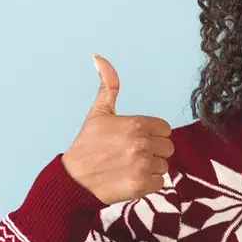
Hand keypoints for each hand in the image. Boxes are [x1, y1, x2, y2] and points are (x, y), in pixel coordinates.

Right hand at [60, 55, 174, 203]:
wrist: (73, 180)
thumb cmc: (87, 145)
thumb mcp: (98, 112)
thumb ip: (108, 84)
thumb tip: (98, 56)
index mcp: (136, 124)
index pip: (165, 129)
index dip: (152, 134)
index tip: (134, 140)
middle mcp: (141, 143)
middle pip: (168, 147)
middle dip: (153, 151)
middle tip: (130, 154)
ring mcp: (142, 165)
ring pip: (164, 165)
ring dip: (150, 168)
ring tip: (128, 167)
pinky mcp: (142, 185)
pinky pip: (160, 182)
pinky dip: (148, 183)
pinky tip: (129, 178)